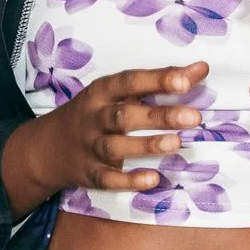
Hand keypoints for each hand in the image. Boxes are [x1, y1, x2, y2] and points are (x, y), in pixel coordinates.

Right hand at [7, 62, 209, 204]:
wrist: (48, 147)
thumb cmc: (96, 113)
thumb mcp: (119, 93)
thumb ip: (160, 82)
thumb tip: (201, 68)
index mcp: (102, 92)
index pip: (130, 82)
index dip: (157, 80)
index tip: (186, 80)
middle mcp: (94, 117)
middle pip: (124, 115)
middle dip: (158, 116)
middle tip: (194, 117)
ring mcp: (90, 146)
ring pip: (115, 147)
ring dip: (146, 145)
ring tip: (177, 143)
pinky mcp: (89, 173)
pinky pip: (108, 179)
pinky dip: (129, 180)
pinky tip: (153, 179)